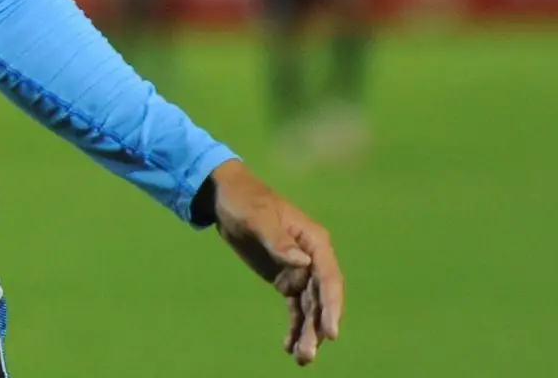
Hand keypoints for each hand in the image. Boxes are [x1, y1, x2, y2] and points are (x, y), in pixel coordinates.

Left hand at [210, 160, 343, 365]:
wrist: (226, 197)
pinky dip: (295, 326)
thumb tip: (303, 263)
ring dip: (308, 333)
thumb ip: (278, 240)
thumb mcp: (257, 217)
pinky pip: (295, 307)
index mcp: (314, 241)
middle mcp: (313, 258)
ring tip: (301, 359)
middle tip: (308, 355)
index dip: (332, 306)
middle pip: (322, 298)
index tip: (331, 333)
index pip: (329, 278)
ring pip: (310, 308)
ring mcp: (301, 271)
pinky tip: (289, 347)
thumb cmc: (244, 201)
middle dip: (318, 327)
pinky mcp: (286, 280)